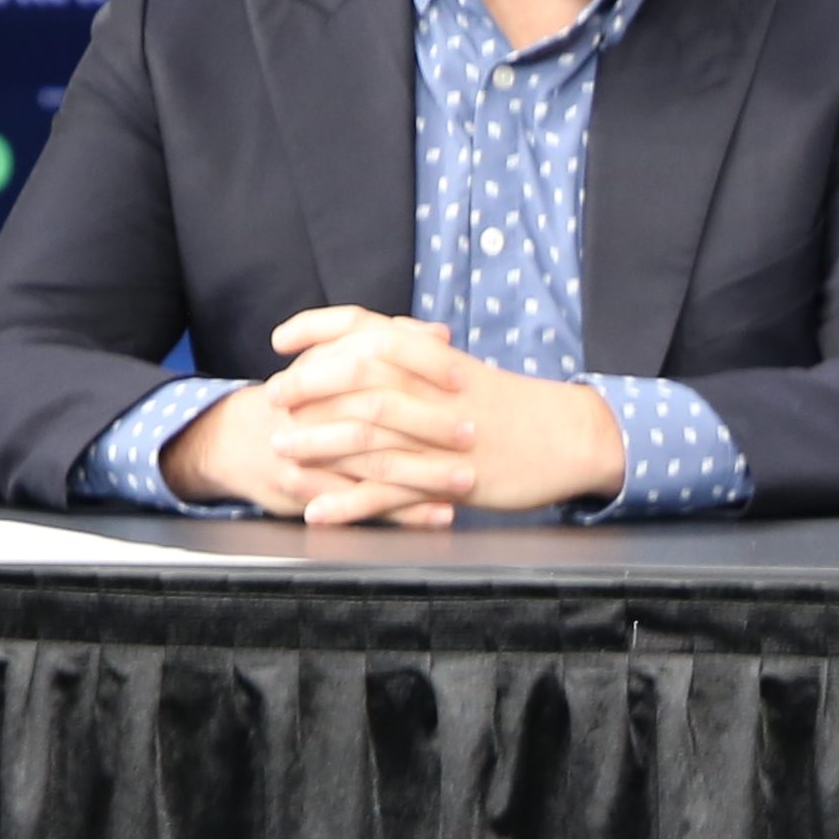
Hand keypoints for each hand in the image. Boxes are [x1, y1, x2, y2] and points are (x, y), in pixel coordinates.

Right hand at [168, 310, 477, 524]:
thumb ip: (384, 342)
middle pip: (375, 412)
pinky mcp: (311, 493)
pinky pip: (363, 506)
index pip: (373, 354)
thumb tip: (440, 332)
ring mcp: (309, 453)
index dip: (419, 363)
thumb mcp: (328, 359)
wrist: (232, 442)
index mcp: (321, 367)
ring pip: (372, 463)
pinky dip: (405, 513)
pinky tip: (440, 515)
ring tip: (468, 479)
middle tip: (473, 432)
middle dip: (429, 424)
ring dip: (425, 474)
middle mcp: (312, 409)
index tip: (461, 374)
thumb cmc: (298, 398)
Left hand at [254, 307, 624, 515]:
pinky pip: (388, 493)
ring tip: (281, 451)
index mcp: (432, 358)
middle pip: (353, 377)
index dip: (317, 329)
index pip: (364, 327)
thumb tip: (373, 345)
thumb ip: (416, 357)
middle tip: (272, 399)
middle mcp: (430, 389)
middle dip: (305, 387)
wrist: (566, 436)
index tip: (280, 340)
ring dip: (316, 443)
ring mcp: (437, 436)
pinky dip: (348, 503)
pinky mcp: (447, 479)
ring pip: (365, 435)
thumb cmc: (512, 406)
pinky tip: (318, 511)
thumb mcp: (460, 374)